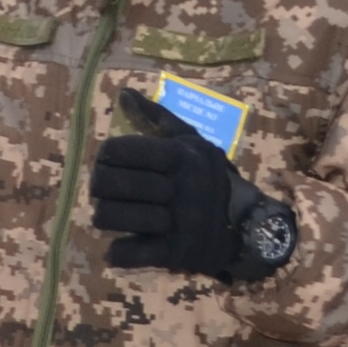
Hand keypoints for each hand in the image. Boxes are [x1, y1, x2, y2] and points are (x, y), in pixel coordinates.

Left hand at [88, 124, 294, 282]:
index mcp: (181, 157)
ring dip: (103, 216)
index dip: (105, 155)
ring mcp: (179, 222)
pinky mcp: (176, 253)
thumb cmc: (211, 178)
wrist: (249, 227)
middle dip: (97, 187)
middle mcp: (181, 187)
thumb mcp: (193, 142)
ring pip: (110, 217)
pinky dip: (116, 252)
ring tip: (108, 215)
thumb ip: (158, 117)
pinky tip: (116, 247)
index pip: (119, 150)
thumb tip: (123, 93)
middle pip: (108, 183)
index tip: (105, 160)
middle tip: (100, 190)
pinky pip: (128, 253)